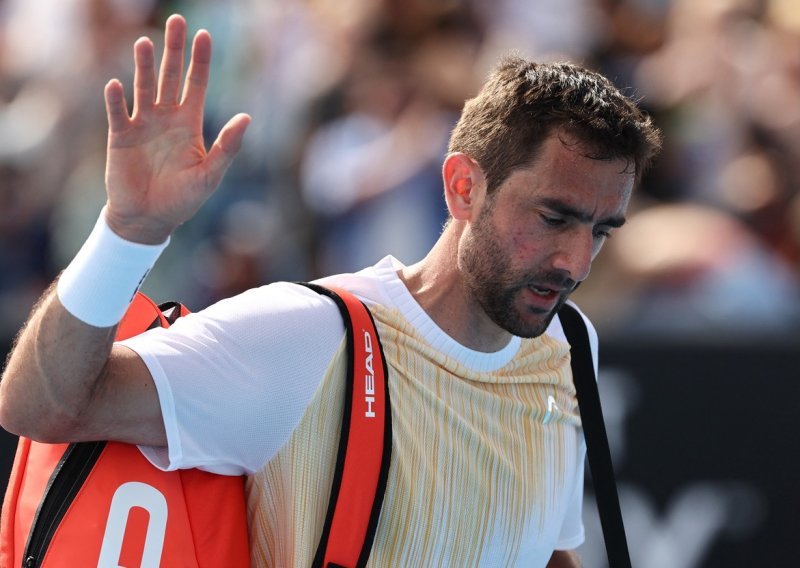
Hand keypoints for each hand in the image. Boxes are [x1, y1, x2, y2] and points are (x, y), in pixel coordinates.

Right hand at [103, 14, 250, 243]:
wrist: (149, 220)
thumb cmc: (183, 200)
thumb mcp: (210, 175)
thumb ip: (227, 147)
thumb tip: (246, 118)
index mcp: (189, 124)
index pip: (196, 84)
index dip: (200, 60)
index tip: (204, 35)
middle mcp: (166, 118)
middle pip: (171, 77)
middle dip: (174, 50)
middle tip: (177, 21)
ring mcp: (142, 125)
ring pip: (144, 87)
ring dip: (144, 66)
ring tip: (144, 42)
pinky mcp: (120, 137)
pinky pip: (118, 113)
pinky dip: (117, 100)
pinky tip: (115, 85)